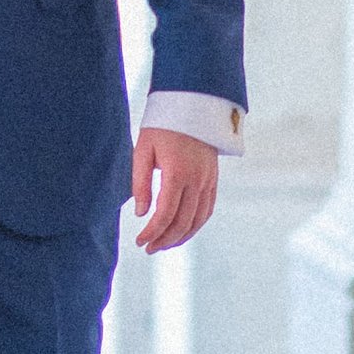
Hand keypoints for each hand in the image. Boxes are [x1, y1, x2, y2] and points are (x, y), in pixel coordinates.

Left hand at [132, 125, 218, 251]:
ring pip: (198, 220)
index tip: (140, 241)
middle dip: (164, 239)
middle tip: (148, 248)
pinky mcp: (213, 179)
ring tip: (162, 245)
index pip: (165, 213)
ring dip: (180, 237)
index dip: (152, 232)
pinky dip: (195, 225)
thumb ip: (140, 183)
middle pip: (183, 222)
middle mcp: (197, 180)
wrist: (192, 106)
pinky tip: (182, 232)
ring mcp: (208, 180)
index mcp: (177, 172)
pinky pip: (207, 210)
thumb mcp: (143, 149)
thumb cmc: (162, 126)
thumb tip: (140, 213)